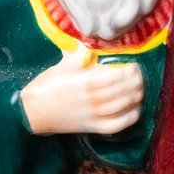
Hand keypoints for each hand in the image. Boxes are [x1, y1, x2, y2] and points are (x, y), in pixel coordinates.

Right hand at [21, 52, 143, 136]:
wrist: (34, 111)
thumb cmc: (48, 85)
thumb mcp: (63, 64)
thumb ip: (80, 54)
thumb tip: (91, 45)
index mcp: (88, 81)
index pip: (119, 75)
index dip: (131, 70)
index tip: (133, 65)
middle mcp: (96, 99)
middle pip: (126, 90)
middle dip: (137, 81)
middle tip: (138, 75)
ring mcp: (96, 115)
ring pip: (125, 106)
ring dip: (136, 96)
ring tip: (138, 89)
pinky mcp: (94, 127)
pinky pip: (119, 124)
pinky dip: (130, 117)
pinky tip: (134, 109)